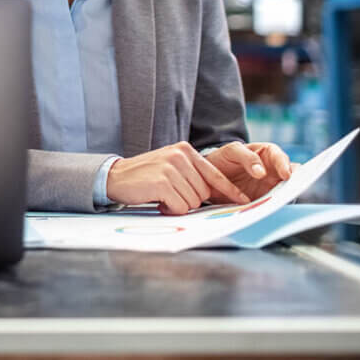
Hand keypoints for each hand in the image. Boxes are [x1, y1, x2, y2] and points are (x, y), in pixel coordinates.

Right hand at [106, 142, 249, 214]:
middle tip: (170, 195)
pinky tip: (157, 200)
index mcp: (185, 150)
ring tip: (162, 196)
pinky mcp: (162, 182)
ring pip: (193, 201)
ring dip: (178, 205)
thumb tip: (214, 193)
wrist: (115, 176)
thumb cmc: (145, 176)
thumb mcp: (170, 167)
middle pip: (204, 192)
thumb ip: (191, 174)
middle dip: (190, 200)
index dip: (230, 190)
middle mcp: (180, 156)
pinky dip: (170, 209)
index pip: (215, 174)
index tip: (244, 200)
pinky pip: (180, 206)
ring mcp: (171, 168)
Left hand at [203, 142, 292, 202]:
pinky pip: (270, 206)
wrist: (210, 175)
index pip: (281, 158)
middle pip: (289, 179)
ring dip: (282, 198)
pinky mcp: (263, 202)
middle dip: (292, 185)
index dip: (284, 165)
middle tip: (289, 191)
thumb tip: (262, 173)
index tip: (285, 175)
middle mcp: (273, 172)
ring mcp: (270, 188)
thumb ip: (247, 158)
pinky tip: (268, 211)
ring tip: (280, 203)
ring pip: (282, 194)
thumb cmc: (225, 158)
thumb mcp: (232, 151)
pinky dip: (271, 208)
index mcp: (268, 155)